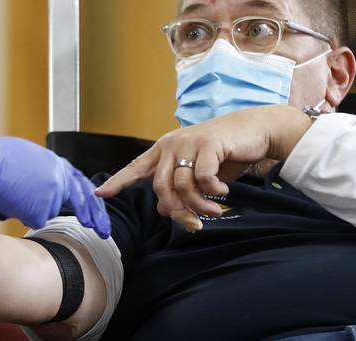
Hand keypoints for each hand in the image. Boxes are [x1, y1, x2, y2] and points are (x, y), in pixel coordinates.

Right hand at [0, 136, 110, 237]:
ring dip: (34, 208)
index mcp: (56, 163)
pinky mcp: (42, 210)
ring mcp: (53, 195)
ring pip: (48, 211)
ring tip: (15, 194)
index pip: (80, 183)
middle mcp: (59, 178)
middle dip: (95, 217)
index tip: (97, 211)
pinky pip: (34, 220)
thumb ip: (43, 173)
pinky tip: (12, 201)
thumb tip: (44, 189)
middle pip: (82, 201)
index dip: (90, 199)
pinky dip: (22, 215)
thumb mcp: (29, 158)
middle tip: (103, 232)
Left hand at [95, 105, 311, 230]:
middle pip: (160, 187)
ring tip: (216, 212)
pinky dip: (213, 190)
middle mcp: (171, 144)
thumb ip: (180, 188)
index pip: (135, 167)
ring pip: (182, 186)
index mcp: (164, 150)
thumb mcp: (197, 173)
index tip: (100, 194)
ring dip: (199, 206)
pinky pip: (203, 177)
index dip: (118, 181)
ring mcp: (189, 142)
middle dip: (177, 211)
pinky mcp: (209, 144)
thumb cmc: (224, 154)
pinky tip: (224, 192)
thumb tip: (164, 210)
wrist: (255, 130)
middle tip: (195, 225)